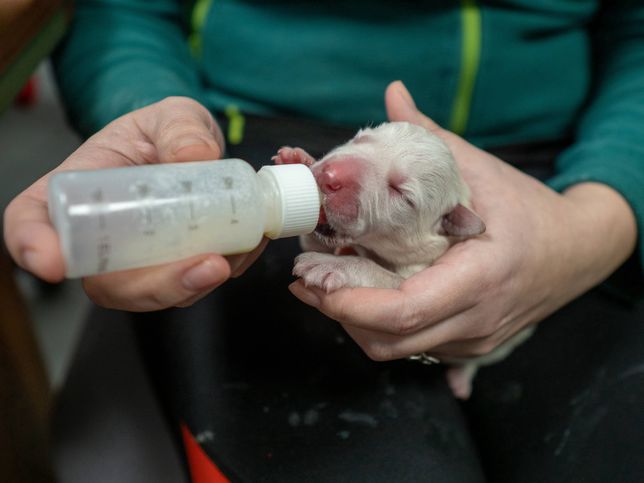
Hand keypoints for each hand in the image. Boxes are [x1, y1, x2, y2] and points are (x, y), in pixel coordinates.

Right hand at [4, 97, 265, 310]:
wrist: (194, 149)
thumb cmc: (164, 131)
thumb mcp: (171, 115)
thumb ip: (180, 127)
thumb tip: (197, 156)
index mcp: (75, 191)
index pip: (30, 222)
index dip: (32, 246)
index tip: (51, 263)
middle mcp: (102, 237)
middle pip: (106, 282)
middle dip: (153, 286)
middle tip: (204, 265)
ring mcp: (140, 260)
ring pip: (154, 293)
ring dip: (193, 286)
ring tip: (231, 256)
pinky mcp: (176, 268)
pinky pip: (192, 285)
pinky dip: (222, 272)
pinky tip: (244, 247)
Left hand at [289, 81, 636, 360]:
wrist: (576, 251)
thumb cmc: (529, 209)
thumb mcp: (482, 169)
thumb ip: (432, 136)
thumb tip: (394, 95)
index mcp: (483, 276)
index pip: (407, 309)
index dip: (351, 303)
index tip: (313, 280)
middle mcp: (476, 319)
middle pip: (390, 341)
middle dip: (337, 314)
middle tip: (306, 280)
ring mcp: (472, 340)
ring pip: (395, 349)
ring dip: (352, 322)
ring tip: (327, 285)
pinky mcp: (467, 346)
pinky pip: (411, 346)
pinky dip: (377, 325)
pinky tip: (362, 294)